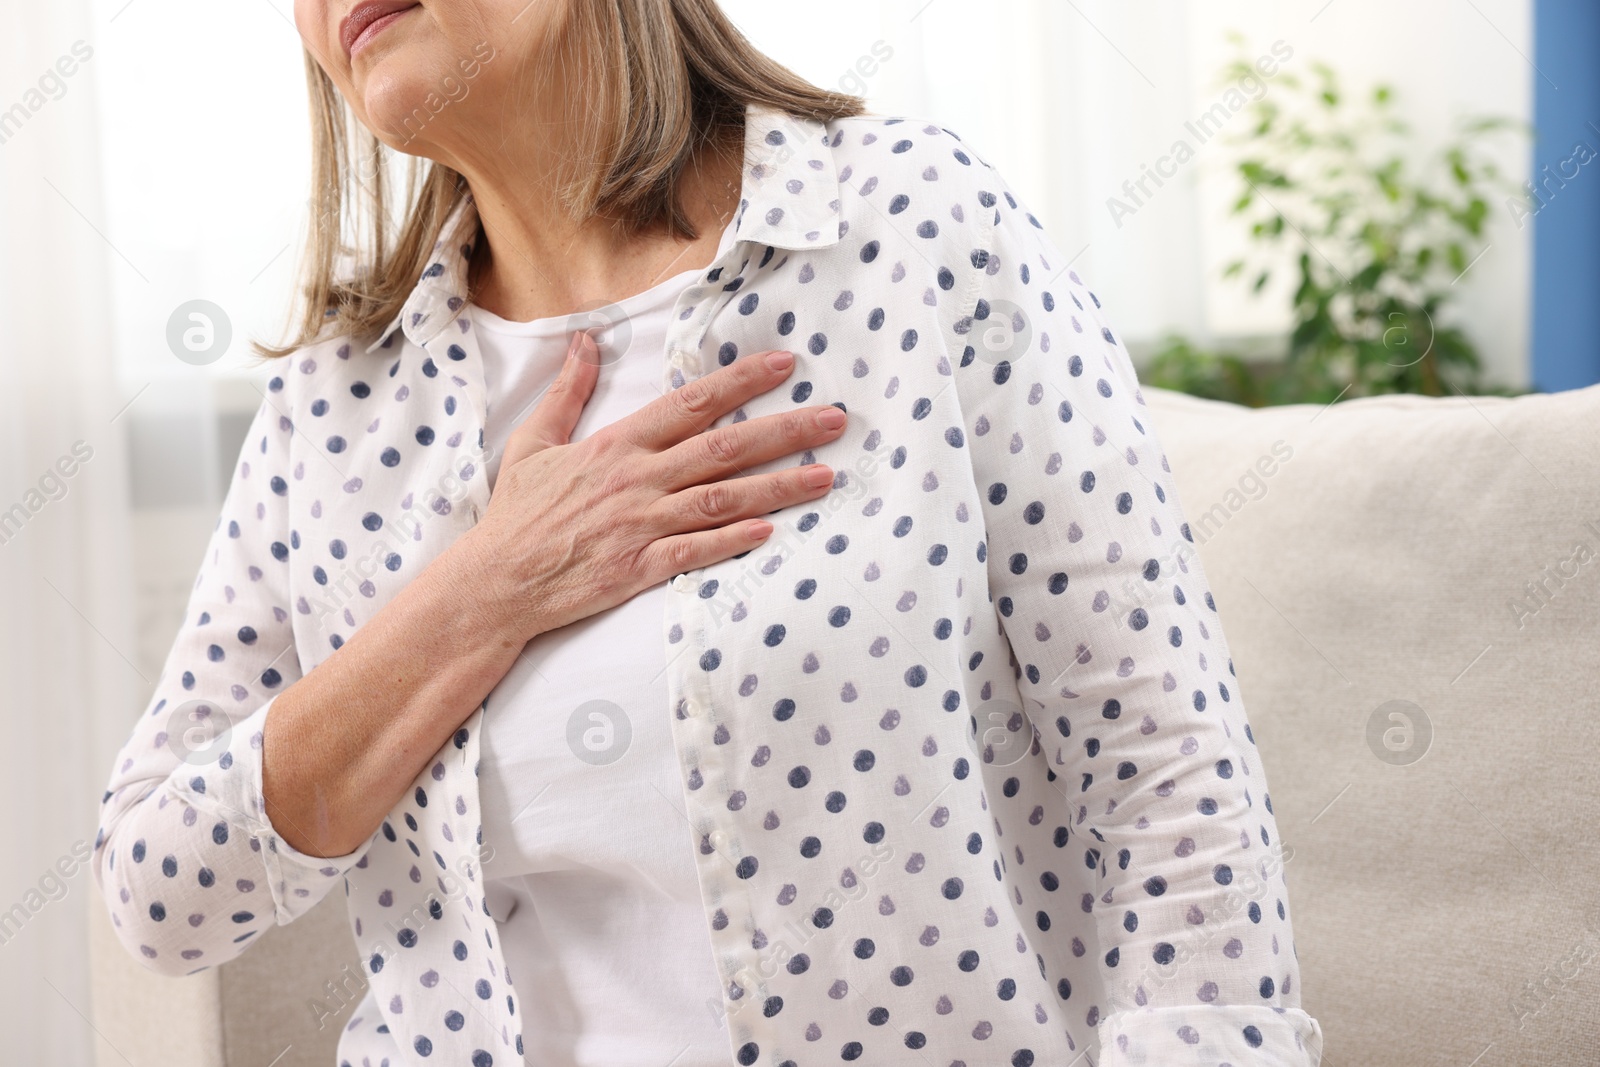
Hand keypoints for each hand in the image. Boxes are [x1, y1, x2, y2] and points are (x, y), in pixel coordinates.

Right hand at [460, 330, 846, 640]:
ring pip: (721, 499)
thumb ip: (569, 390)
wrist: (495, 582)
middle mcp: (636, 480)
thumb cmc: (517, 514)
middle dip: (784, 430)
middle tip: (835, 419)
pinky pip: (695, 552)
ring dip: (777, 486)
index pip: (690, 404)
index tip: (785, 365)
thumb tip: (585, 339)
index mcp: (616, 446)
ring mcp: (640, 526)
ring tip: (826, 475)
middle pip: (723, 448)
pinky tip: (772, 531)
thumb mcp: (535, 441)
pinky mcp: (638, 569)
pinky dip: (733, 541)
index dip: (741, 382)